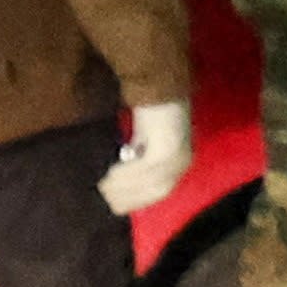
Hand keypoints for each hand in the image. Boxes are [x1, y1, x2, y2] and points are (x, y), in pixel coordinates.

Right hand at [100, 99, 196, 222]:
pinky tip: (111, 172)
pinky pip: (147, 167)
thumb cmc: (149, 113)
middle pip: (156, 191)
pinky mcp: (170, 145)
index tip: (112, 204)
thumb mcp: (143, 141)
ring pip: (151, 182)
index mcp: (179, 164)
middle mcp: (184, 162)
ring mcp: (179, 154)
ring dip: (124, 186)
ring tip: (103, 186)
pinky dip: (128, 172)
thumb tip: (115, 183)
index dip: (134, 200)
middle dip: (128, 197)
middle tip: (103, 196)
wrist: (160, 82)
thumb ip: (136, 159)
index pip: (158, 193)